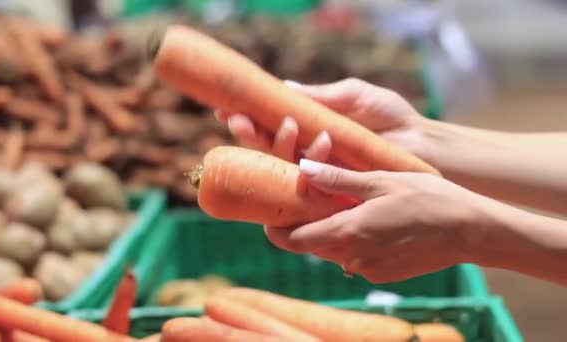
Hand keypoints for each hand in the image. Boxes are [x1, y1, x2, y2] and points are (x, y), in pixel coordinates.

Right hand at [214, 78, 429, 162]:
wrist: (421, 143)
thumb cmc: (390, 117)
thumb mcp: (352, 96)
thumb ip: (318, 96)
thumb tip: (284, 87)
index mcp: (308, 127)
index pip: (269, 123)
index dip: (247, 118)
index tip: (227, 108)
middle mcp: (306, 151)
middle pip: (267, 146)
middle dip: (249, 134)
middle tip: (239, 121)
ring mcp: (317, 172)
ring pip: (282, 165)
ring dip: (275, 146)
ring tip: (289, 125)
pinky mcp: (331, 190)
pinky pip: (308, 183)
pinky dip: (307, 164)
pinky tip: (315, 146)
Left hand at [264, 159, 491, 283]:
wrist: (470, 231)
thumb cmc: (428, 198)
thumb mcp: (381, 180)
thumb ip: (337, 179)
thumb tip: (301, 167)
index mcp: (347, 231)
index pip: (292, 239)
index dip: (277, 226)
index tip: (275, 209)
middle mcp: (352, 257)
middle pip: (309, 246)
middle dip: (303, 224)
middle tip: (310, 197)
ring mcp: (367, 269)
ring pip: (331, 252)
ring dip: (328, 232)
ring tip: (343, 205)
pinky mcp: (382, 276)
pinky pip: (353, 258)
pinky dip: (351, 242)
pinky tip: (369, 222)